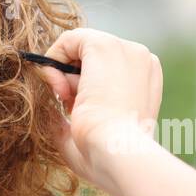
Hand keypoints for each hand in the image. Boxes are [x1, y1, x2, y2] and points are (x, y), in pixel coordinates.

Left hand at [35, 28, 163, 194]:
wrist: (118, 152)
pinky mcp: (106, 46)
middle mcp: (141, 60)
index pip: (105, 70)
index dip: (80, 85)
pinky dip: (54, 58)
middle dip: (71, 78)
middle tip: (65, 104)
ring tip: (66, 100)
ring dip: (63, 73)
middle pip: (92, 57)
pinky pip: (70, 38)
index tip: (70, 106)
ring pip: (81, 48)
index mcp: (145, 81)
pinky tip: (56, 84)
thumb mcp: (89, 138)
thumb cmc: (107, 157)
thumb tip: (50, 113)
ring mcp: (126, 50)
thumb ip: (69, 123)